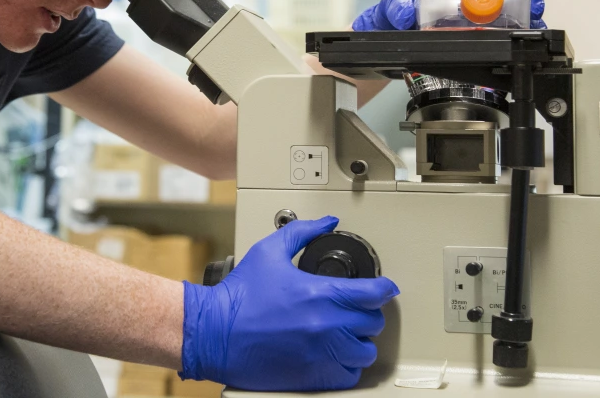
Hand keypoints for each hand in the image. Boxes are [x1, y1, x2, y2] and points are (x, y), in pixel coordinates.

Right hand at [180, 216, 398, 390]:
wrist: (214, 331)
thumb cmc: (239, 296)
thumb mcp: (268, 252)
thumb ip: (301, 232)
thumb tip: (326, 222)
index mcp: (319, 294)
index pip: (374, 293)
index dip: (384, 288)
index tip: (384, 287)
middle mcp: (325, 326)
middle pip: (373, 322)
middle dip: (368, 312)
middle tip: (356, 308)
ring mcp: (321, 354)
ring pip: (365, 352)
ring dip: (360, 340)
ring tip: (348, 333)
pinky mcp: (312, 378)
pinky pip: (349, 376)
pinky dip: (347, 366)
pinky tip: (336, 355)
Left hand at [352, 0, 554, 30]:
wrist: (391, 37)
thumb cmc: (394, 13)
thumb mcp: (392, 5)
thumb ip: (395, 5)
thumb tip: (403, 13)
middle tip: (538, 7)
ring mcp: (474, 19)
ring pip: (509, 14)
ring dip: (527, 19)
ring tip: (536, 27)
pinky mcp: (474, 36)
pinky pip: (500, 34)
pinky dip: (515, 37)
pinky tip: (523, 43)